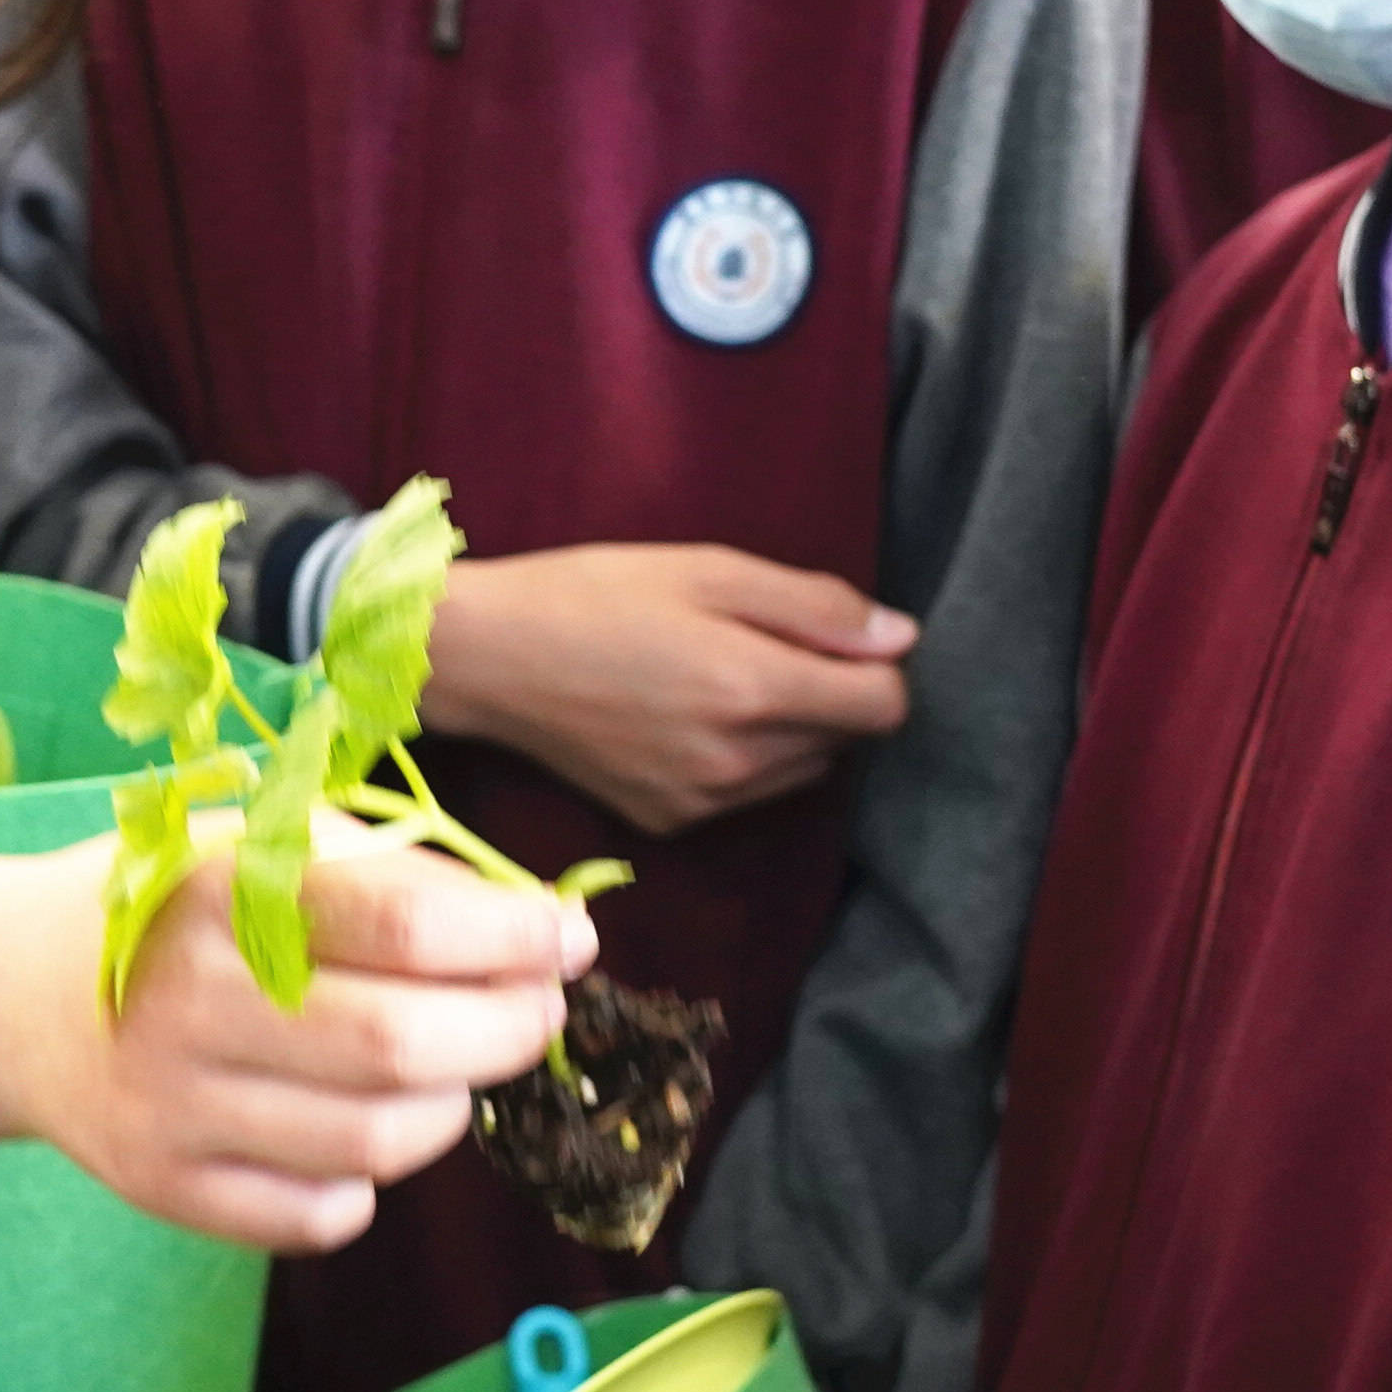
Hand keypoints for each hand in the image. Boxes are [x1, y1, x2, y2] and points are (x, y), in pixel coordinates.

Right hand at [0, 832, 585, 1251]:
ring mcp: (171, 1104)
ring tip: (448, 1068)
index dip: (512, 935)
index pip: (404, 922)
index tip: (567, 937)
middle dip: (506, 1031)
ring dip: (449, 1108)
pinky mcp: (163, 1185)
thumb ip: (398, 873)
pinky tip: (358, 1129)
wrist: (16, 994)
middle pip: (402, 1047)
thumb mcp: (266, 842)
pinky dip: (369, 1182)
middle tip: (535, 1012)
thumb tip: (542, 932)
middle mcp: (188, 999)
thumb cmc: (183, 905)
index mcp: (223, 887)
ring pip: (375, 1143)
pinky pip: (320, 1216)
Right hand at [419, 545, 914, 833]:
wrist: (489, 659)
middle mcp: (737, 760)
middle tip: (757, 642)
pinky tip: (684, 715)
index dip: (877, 664)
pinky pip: (749, 793)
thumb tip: (901, 637)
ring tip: (718, 677)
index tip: (834, 634)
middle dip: (828, 691)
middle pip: (847, 739)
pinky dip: (743, 758)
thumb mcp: (710, 569)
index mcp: (752, 688)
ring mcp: (703, 801)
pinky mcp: (671, 822)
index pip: (886, 706)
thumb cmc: (597, 594)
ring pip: (804, 771)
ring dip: (790, 728)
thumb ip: (816, 606)